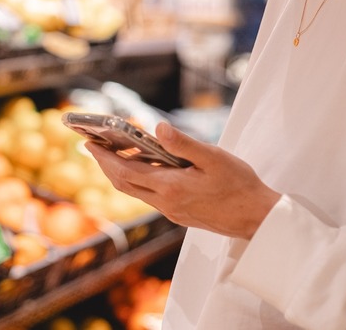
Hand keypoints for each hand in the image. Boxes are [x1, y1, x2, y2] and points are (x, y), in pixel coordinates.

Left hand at [85, 122, 280, 238]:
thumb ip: (183, 143)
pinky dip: (139, 180)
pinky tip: (145, 167)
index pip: (126, 171)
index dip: (104, 157)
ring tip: (113, 152)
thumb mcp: (213, 157)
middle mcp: (165, 203)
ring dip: (121, 172)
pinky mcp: (179, 214)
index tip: (89, 143)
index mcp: (171, 187)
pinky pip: (150, 196)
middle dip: (105, 164)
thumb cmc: (239, 185)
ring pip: (135, 191)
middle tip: (92, 145)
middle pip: (124, 183)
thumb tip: (157, 127)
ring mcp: (171, 211)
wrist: (257, 218)